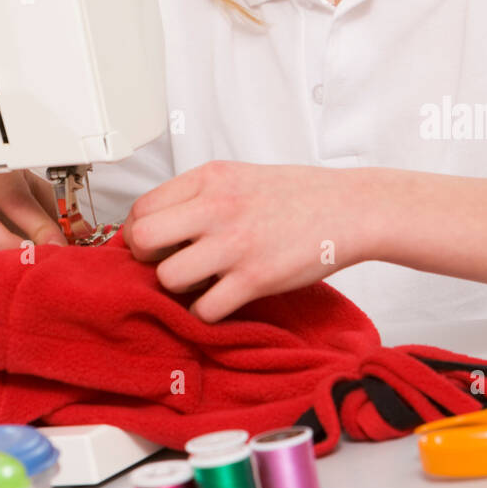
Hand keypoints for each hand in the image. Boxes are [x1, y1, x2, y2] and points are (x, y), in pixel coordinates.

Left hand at [123, 160, 375, 322]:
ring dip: (177, 287)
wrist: (348, 208)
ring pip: (168, 277)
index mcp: (210, 178)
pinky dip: (205, 312)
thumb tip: (160, 222)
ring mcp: (235, 243)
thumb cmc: (296, 194)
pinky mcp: (255, 278)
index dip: (138, 232)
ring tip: (197, 282)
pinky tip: (220, 300)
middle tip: (166, 263)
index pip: (143, 207)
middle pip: (144, 239)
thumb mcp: (239, 176)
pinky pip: (204, 309)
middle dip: (146, 258)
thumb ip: (200, 195)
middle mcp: (217, 206)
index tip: (151, 244)